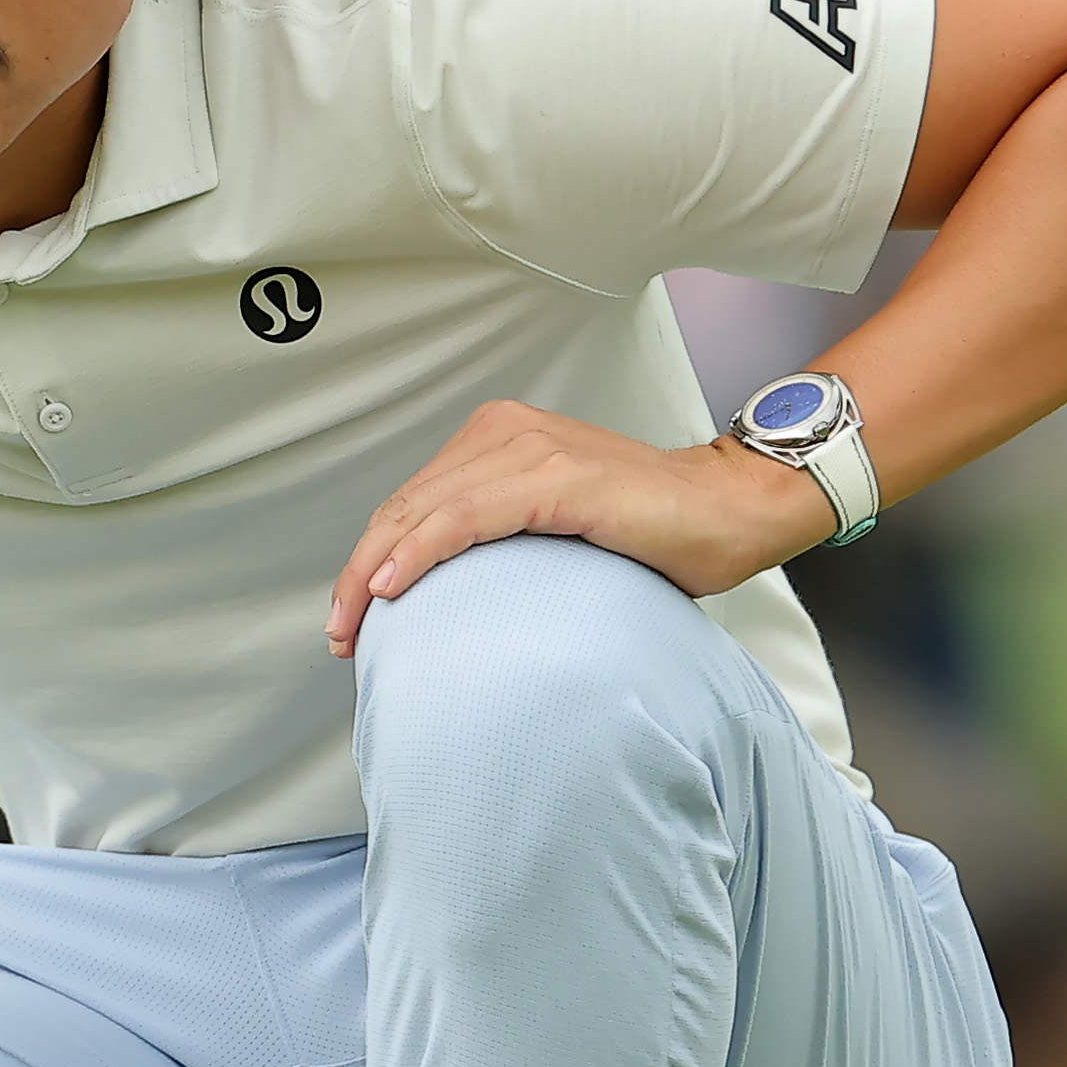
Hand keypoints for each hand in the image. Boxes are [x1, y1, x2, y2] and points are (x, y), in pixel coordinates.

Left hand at [323, 400, 834, 656]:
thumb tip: (448, 597)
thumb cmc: (651, 531)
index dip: (372, 558)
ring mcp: (529, 450)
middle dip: (361, 573)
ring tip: (353, 622)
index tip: (352, 616)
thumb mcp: (552, 530)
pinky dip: (423, 551)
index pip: (413, 503)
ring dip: (376, 570)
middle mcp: (505, 433)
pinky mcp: (555, 478)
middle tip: (340, 633)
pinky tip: (392, 585)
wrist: (726, 511)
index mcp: (499, 440)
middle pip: (406, 507)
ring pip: (424, 512)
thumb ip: (501, 540)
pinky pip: (467, 517)